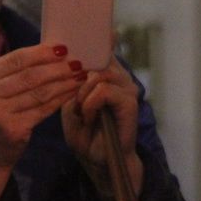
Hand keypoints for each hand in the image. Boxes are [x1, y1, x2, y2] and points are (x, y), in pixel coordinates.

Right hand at [0, 44, 83, 199]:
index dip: (41, 52)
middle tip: (77, 62)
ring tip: (80, 75)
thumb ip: (10, 74)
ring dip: (63, 82)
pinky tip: (71, 92)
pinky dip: (60, 99)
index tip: (62, 48)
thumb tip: (49, 52)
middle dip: (56, 67)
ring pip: (39, 92)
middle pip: (28, 75)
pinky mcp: (12, 130)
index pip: (14, 59)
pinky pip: (43, 109)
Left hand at [61, 59, 143, 200]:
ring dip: (83, 94)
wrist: (98, 160)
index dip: (90, 40)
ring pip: (98, 74)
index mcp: (106, 72)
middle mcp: (119, 75)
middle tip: (75, 99)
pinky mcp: (130, 101)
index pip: (101, 45)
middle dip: (79, 76)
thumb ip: (72, 80)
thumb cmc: (84, 132)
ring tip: (82, 111)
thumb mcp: (70, 102)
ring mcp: (127, 87)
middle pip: (97, 57)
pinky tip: (90, 117)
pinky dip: (91, 104)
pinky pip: (104, 90)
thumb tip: (73, 59)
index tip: (75, 45)